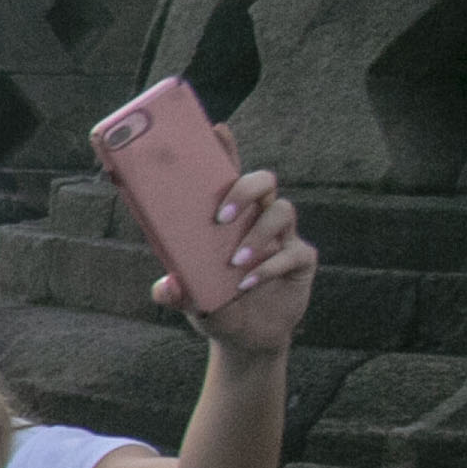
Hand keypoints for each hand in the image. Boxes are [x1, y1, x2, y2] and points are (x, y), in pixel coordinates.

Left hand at [166, 167, 315, 352]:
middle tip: (221, 216)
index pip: (228, 176)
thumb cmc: (214, 304)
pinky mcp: (300, 260)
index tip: (217, 130)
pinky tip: (248, 284)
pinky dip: (268, 268)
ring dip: (257, 234)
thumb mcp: (188, 297)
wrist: (245, 338)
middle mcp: (257, 219)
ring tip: (235, 262)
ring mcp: (282, 237)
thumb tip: (166, 287)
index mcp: (228, 217)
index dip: (226, 150)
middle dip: (244, 189)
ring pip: (282, 210)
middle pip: (263, 181)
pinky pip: (293, 253)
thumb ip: (174, 291)